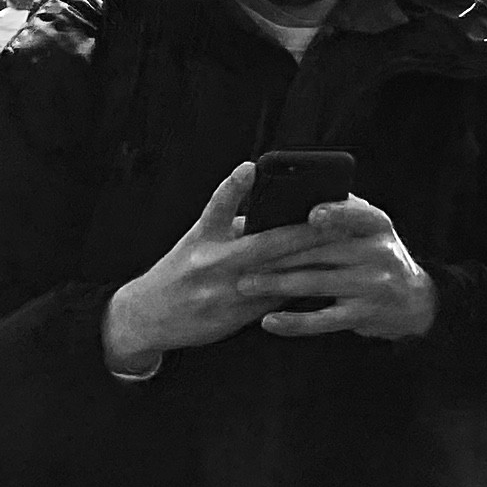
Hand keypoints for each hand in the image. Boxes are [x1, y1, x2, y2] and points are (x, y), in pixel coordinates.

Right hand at [102, 164, 314, 370]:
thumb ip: (233, 225)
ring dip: (308, 263)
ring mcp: (223, 293)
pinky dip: (297, 288)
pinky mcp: (233, 318)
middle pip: (263, 245)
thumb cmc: (180, 269)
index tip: (249, 168)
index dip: (233, 186)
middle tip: (334, 219)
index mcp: (202, 238)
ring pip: (275, 276)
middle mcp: (211, 263)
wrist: (147, 317)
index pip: (217, 206)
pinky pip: (273, 301)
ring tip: (339, 249)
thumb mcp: (198, 240)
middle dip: (302, 232)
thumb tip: (279, 209)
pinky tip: (323, 279)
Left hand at [251, 193, 441, 342]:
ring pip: (316, 284)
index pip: (358, 215)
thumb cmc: (378, 256)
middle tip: (245, 257)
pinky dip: (293, 322)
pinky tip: (269, 321)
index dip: (335, 214)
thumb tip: (300, 193)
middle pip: (322, 252)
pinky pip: (321, 321)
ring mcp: (371, 286)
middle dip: (280, 255)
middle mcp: (378, 254)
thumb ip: (345, 211)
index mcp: (378, 226)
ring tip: (246, 284)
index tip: (311, 214)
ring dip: (276, 285)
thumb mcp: (373, 230)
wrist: (413, 301)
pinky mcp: (361, 316)